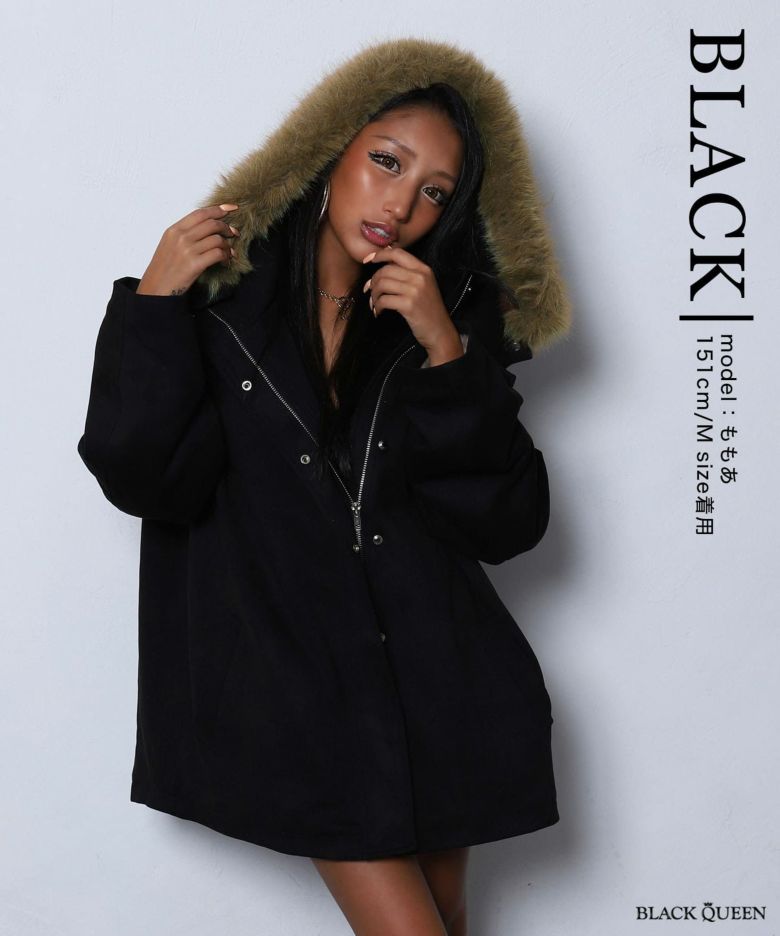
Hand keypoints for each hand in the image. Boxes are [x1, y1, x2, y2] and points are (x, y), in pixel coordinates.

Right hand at [137, 204, 240, 295]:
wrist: (156, 288)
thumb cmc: (164, 268)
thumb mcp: (169, 244)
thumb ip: (184, 233)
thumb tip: (207, 226)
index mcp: (174, 230)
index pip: (200, 213)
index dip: (218, 209)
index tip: (230, 208)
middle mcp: (181, 237)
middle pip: (211, 224)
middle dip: (226, 227)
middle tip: (234, 233)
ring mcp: (188, 250)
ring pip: (217, 239)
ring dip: (227, 245)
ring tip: (229, 251)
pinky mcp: (195, 264)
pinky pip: (217, 254)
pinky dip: (225, 255)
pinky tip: (225, 260)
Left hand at [362, 246, 463, 362]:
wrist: (440, 331)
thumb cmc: (428, 310)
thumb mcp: (424, 286)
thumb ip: (408, 274)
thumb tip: (382, 264)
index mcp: (424, 269)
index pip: (397, 253)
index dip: (380, 254)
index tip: (368, 260)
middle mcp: (420, 277)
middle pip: (386, 269)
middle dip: (373, 280)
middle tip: (370, 290)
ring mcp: (415, 290)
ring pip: (382, 284)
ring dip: (374, 295)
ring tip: (374, 303)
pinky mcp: (409, 305)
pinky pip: (384, 300)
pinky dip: (377, 306)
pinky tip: (379, 312)